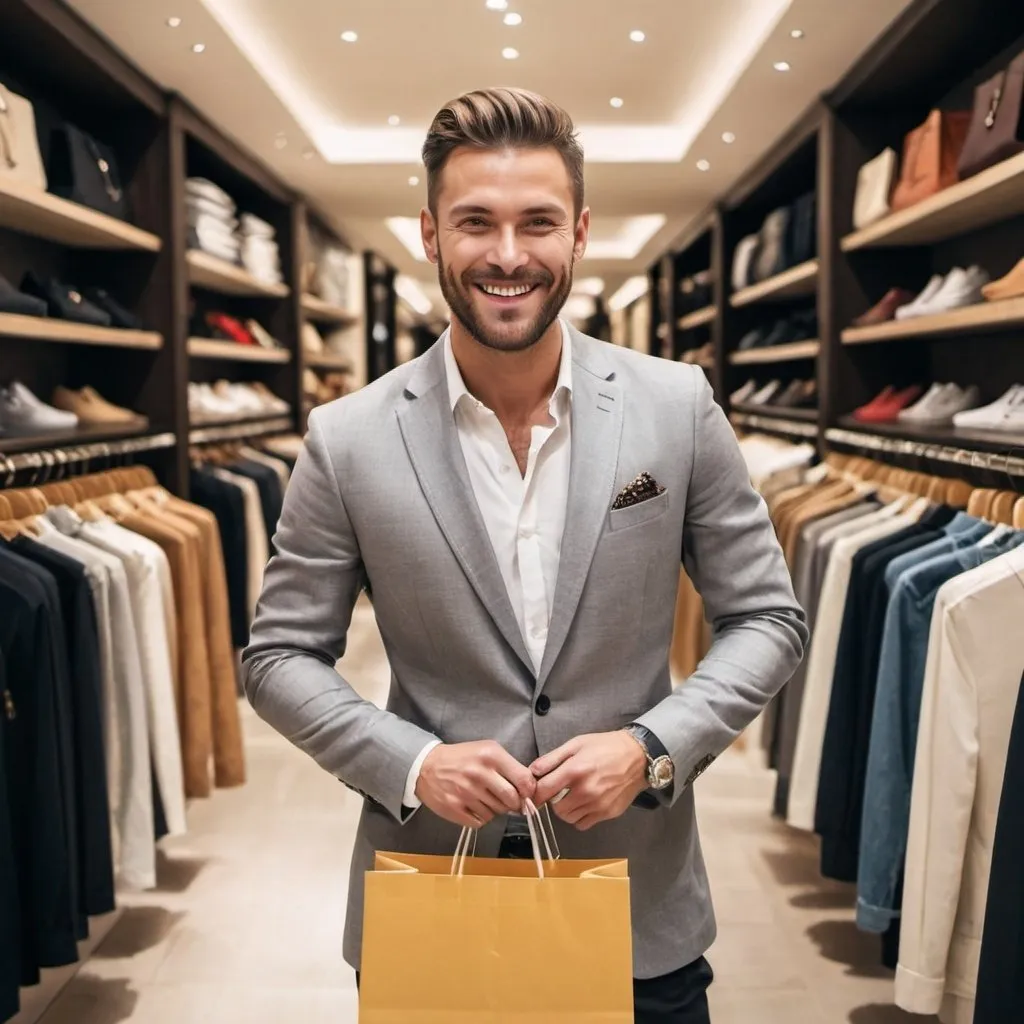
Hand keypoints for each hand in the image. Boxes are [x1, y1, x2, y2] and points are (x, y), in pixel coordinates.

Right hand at [415, 740, 536, 828]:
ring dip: (495, 809)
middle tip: (507, 800)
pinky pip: (480, 822)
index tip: (526, 793)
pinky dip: (481, 817)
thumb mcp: (486, 750)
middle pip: (511, 800)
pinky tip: (474, 806)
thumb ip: (508, 767)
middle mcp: (479, 773)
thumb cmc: (462, 758)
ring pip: (496, 812)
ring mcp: (466, 792)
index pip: (523, 779)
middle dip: (514, 803)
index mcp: (490, 755)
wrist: (427, 766)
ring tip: (485, 798)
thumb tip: (528, 790)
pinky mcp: (455, 808)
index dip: (528, 790)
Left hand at [530, 731, 647, 830]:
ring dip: (566, 810)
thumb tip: (532, 771)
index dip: (535, 793)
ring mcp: (598, 804)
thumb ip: (552, 758)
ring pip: (569, 818)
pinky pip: (583, 824)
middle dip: (552, 802)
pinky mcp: (608, 813)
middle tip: (559, 791)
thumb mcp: (576, 744)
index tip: (534, 792)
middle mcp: (585, 790)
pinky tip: (584, 804)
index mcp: (575, 770)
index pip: (543, 791)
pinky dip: (579, 817)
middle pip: (555, 809)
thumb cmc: (604, 746)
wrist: (638, 756)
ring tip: (572, 797)